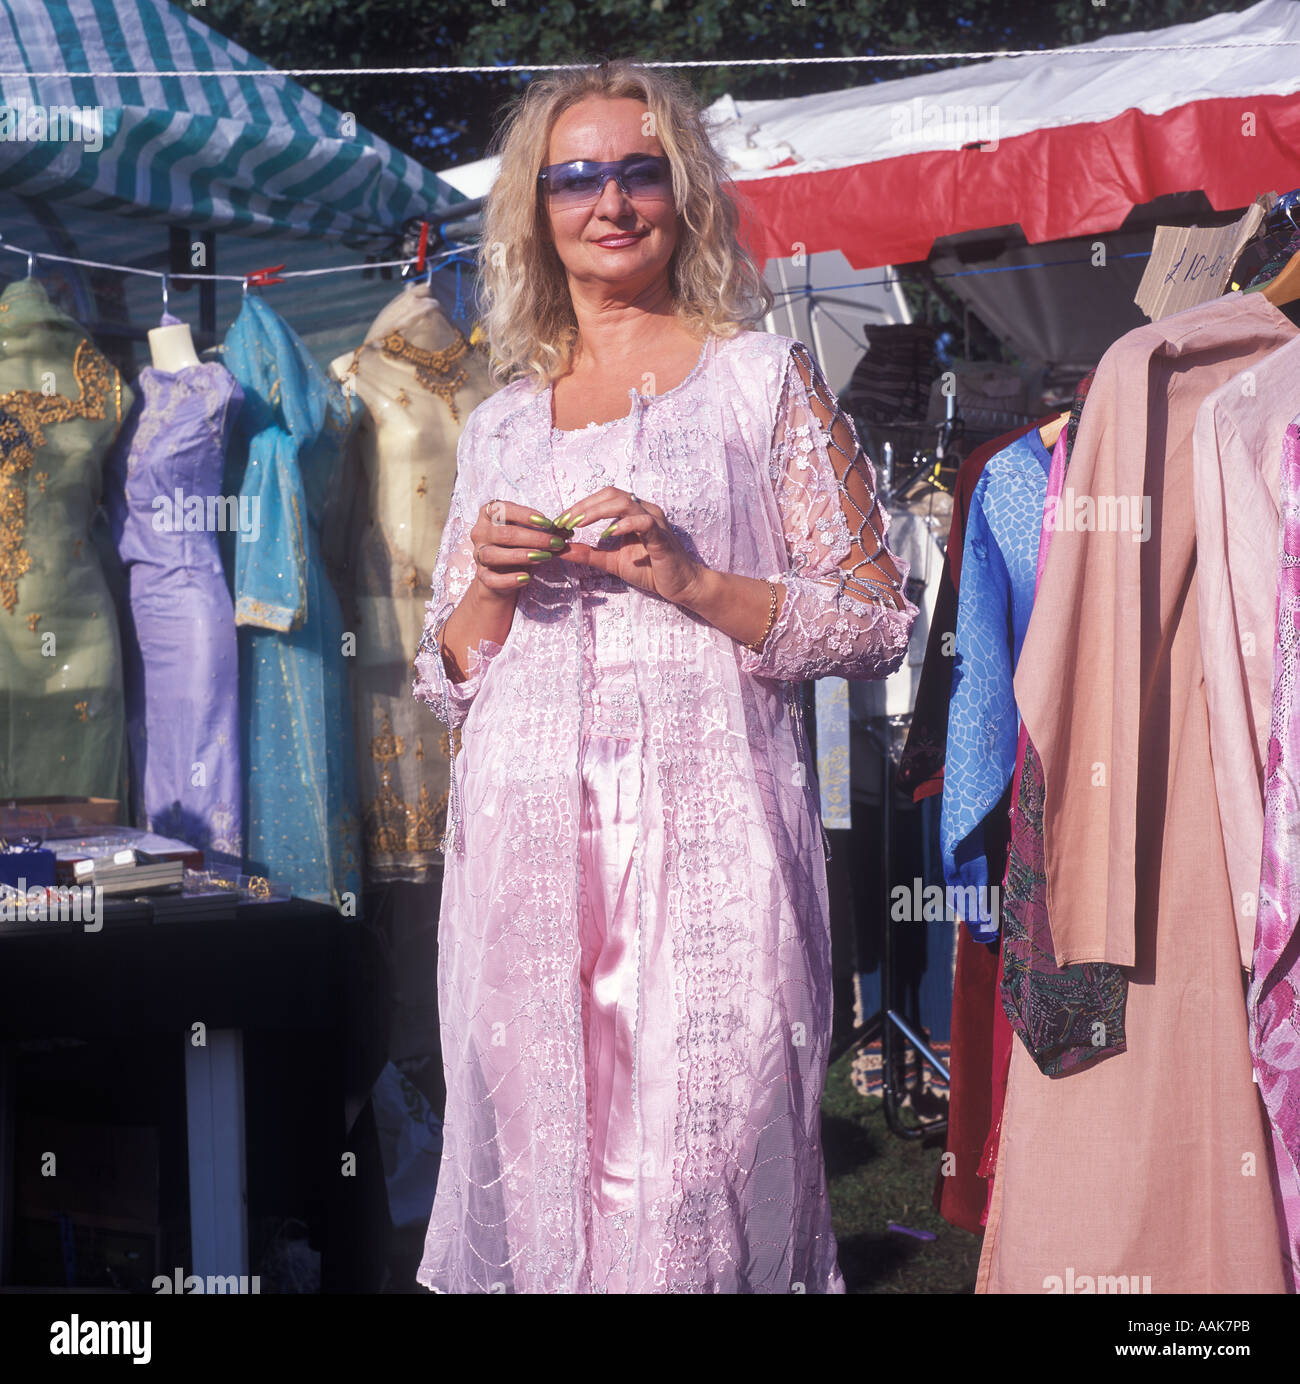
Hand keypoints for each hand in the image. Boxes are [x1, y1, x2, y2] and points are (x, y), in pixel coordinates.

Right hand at [467, 498, 568, 598]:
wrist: (501, 574)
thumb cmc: (516, 546)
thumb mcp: (529, 534)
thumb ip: (545, 530)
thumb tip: (566, 530)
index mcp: (489, 515)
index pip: (502, 509)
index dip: (525, 515)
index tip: (547, 522)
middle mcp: (480, 533)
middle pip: (504, 534)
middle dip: (533, 538)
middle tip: (555, 543)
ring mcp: (479, 555)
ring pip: (494, 555)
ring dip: (521, 556)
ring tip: (543, 557)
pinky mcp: (482, 576)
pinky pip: (491, 579)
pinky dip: (509, 580)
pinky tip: (526, 578)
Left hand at [550, 487, 706, 604]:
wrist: (681, 586)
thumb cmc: (651, 570)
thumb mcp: (612, 562)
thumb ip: (589, 554)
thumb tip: (561, 550)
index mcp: (633, 513)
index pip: (602, 498)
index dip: (579, 506)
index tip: (559, 521)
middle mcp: (644, 510)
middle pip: (610, 493)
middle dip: (583, 506)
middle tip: (564, 521)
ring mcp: (654, 521)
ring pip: (623, 503)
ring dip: (597, 511)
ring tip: (579, 524)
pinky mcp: (662, 537)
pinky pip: (643, 523)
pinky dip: (623, 525)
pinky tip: (608, 534)